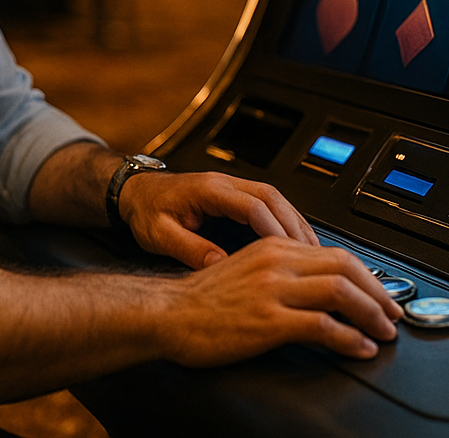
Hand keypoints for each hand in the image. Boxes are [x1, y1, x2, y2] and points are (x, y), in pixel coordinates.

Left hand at [118, 170, 318, 268]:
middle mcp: (225, 183)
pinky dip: (286, 221)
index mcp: (208, 190)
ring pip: (276, 198)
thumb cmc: (146, 211)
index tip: (286, 255)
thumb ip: (189, 249)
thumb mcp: (160, 235)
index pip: (252, 205)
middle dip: (294, 226)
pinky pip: (269, 203)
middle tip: (312, 256)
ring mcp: (232, 186)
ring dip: (295, 223)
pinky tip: (295, 242)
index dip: (273, 230)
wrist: (135, 192)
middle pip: (272, 198)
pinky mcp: (235, 194)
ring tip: (312, 252)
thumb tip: (219, 266)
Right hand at [156, 237, 402, 363]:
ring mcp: (273, 290)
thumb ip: (280, 271)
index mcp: (273, 247)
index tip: (380, 294)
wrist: (165, 314)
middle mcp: (277, 262)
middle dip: (378, 292)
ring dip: (371, 313)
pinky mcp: (268, 320)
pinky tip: (359, 348)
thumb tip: (317, 288)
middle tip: (393, 314)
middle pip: (345, 266)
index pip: (335, 253)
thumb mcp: (246, 270)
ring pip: (340, 291)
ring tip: (383, 332)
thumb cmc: (201, 300)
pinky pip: (322, 326)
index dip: (366, 275)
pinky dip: (349, 338)